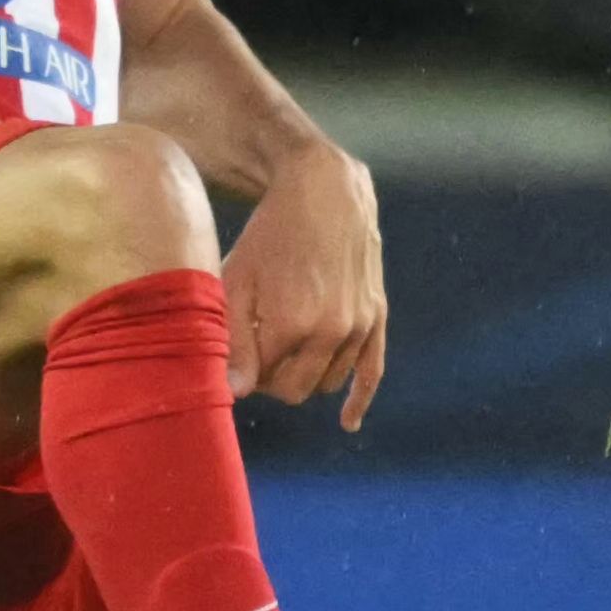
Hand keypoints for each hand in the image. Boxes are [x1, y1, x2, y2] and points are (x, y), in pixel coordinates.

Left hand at [221, 143, 387, 429]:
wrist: (323, 188)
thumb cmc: (269, 233)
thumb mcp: (238, 281)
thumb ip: (236, 342)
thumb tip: (234, 395)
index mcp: (292, 324)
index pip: (263, 382)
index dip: (244, 372)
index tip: (234, 354)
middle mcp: (331, 331)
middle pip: (294, 390)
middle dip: (272, 379)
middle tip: (255, 353)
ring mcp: (359, 325)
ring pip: (326, 383)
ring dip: (303, 376)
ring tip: (283, 349)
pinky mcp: (376, 315)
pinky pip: (372, 371)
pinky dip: (359, 400)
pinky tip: (348, 422)